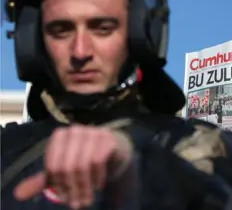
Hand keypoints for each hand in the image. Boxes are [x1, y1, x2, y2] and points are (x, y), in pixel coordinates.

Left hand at [14, 125, 131, 208]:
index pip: (53, 165)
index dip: (58, 185)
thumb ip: (43, 180)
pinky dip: (97, 177)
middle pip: (67, 166)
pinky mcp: (107, 138)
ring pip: (83, 165)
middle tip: (77, 204)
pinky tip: (98, 186)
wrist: (112, 148)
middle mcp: (75, 130)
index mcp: (59, 136)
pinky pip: (98, 161)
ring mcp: (92, 132)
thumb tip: (18, 194)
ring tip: (87, 200)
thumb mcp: (62, 169)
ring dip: (85, 187)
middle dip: (72, 189)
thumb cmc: (84, 158)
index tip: (64, 198)